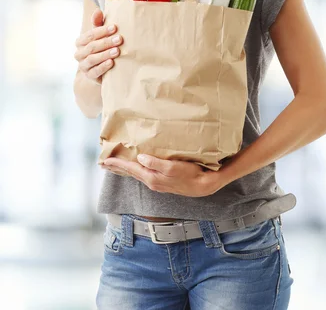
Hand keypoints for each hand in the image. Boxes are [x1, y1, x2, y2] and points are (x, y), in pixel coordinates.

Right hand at [74, 8, 123, 83]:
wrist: (101, 70)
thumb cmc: (101, 48)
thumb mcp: (100, 36)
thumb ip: (98, 24)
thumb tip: (98, 11)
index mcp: (80, 42)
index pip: (89, 35)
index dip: (101, 31)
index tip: (115, 27)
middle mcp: (79, 54)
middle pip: (91, 47)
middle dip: (106, 42)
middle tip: (119, 39)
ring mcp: (83, 66)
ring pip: (92, 59)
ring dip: (105, 54)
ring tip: (117, 51)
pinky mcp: (89, 76)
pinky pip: (95, 71)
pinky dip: (103, 67)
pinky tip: (112, 62)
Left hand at [102, 155, 221, 197]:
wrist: (203, 185)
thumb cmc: (190, 174)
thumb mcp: (173, 167)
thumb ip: (156, 163)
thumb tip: (140, 158)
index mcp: (152, 177)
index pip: (130, 169)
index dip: (117, 164)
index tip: (104, 160)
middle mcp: (152, 181)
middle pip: (131, 172)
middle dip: (117, 167)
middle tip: (104, 163)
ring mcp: (157, 182)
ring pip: (137, 173)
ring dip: (126, 168)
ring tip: (116, 164)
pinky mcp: (163, 181)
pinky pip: (144, 173)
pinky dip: (136, 169)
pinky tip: (137, 166)